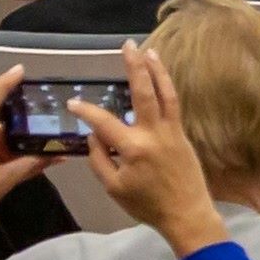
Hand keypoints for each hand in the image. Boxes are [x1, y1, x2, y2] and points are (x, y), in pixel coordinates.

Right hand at [73, 45, 226, 253]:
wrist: (186, 213)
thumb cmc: (147, 204)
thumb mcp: (114, 188)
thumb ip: (99, 159)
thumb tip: (95, 135)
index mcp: (134, 148)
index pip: (104, 122)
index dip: (86, 111)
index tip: (73, 103)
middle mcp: (154, 134)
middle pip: (143, 92)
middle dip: (134, 67)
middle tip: (127, 46)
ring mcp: (172, 131)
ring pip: (165, 93)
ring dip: (156, 70)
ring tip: (149, 51)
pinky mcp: (182, 134)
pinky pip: (173, 104)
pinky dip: (166, 87)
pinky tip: (160, 77)